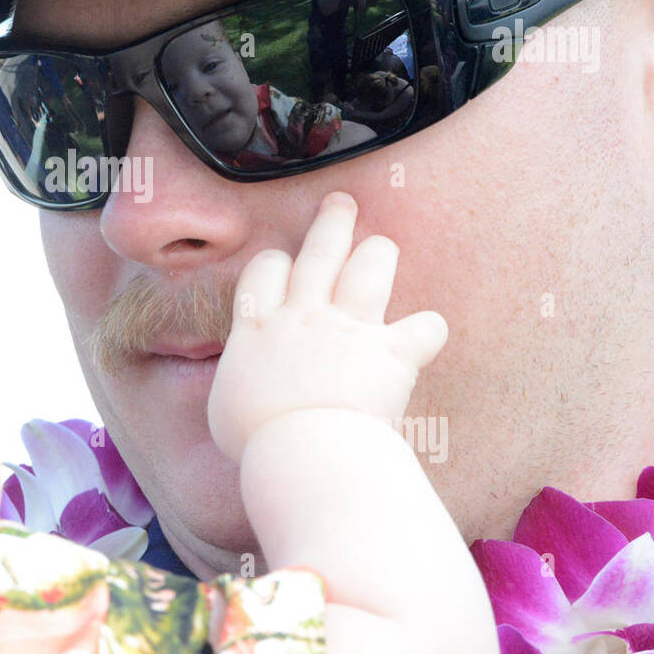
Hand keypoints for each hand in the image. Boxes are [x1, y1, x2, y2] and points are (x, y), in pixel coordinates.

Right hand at [208, 191, 447, 463]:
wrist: (301, 451)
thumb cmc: (257, 440)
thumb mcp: (225, 408)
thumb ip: (238, 383)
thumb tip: (241, 388)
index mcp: (259, 327)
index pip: (266, 271)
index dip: (277, 261)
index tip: (283, 263)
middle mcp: (304, 316)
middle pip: (320, 251)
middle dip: (332, 221)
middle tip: (341, 202)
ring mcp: (349, 329)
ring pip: (370, 267)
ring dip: (379, 252)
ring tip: (383, 245)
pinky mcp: (390, 353)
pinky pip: (424, 328)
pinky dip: (428, 330)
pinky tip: (427, 333)